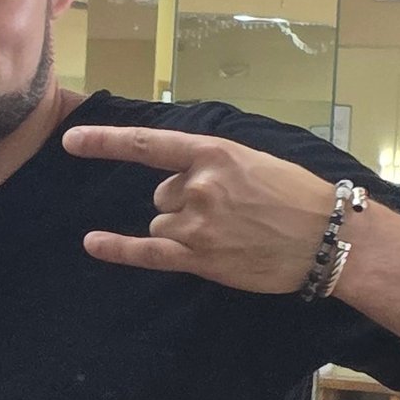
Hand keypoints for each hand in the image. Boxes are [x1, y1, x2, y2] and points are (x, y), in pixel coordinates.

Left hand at [63, 124, 338, 292]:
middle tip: (230, 212)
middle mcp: (198, 186)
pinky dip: (117, 248)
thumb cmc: (296, 195)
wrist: (329, 237)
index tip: (71, 141)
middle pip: (162, 194)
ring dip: (184, 229)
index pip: (149, 145)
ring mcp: (197, 224)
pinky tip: (93, 243)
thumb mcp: (252, 160)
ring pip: (162, 223)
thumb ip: (211, 163)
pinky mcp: (200, 258)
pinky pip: (147, 252)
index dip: (106, 142)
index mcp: (213, 153)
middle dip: (184, 203)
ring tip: (230, 233)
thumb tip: (175, 175)